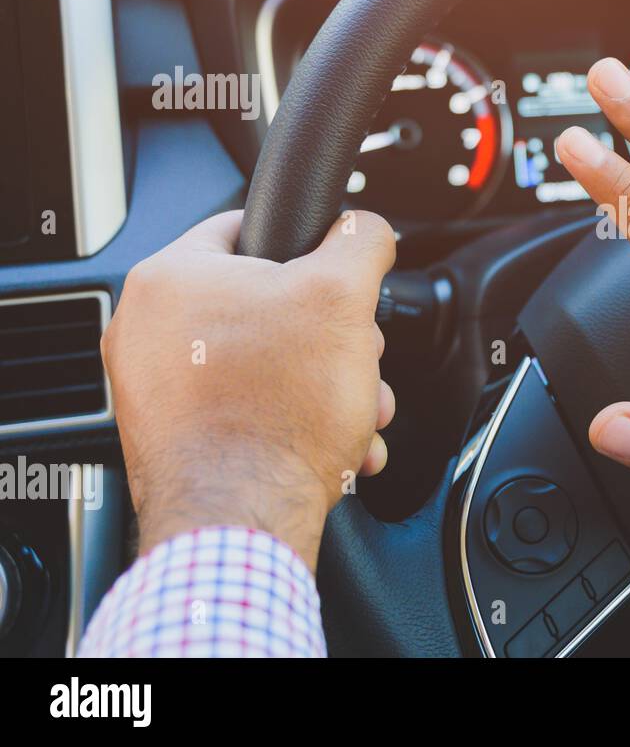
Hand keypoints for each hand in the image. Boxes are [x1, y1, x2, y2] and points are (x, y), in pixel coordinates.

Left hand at [102, 209, 396, 570]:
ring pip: (262, 363)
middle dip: (330, 337)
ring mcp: (153, 390)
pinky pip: (242, 410)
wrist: (244, 520)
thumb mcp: (342, 297)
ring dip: (323, 384)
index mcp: (172, 278)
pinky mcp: (171, 438)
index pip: (246, 227)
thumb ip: (359, 241)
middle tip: (358, 358)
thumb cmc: (276, 413)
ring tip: (357, 410)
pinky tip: (333, 443)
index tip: (335, 274)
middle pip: (265, 305)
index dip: (307, 247)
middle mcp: (146, 330)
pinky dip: (291, 421)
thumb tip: (365, 228)